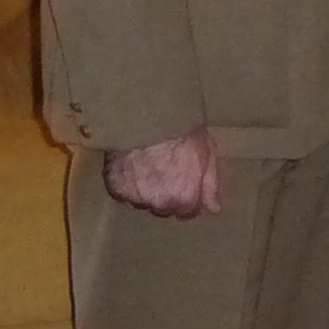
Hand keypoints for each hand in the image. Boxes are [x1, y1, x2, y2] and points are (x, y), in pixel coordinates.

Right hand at [103, 129, 219, 218]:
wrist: (149, 115)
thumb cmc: (182, 131)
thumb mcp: (207, 154)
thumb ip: (211, 185)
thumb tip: (213, 209)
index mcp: (184, 199)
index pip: (186, 213)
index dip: (186, 196)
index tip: (183, 181)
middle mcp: (159, 204)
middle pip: (163, 208)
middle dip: (164, 194)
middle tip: (163, 169)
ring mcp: (135, 197)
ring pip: (141, 201)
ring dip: (143, 189)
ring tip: (145, 165)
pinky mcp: (115, 187)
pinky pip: (121, 191)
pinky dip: (124, 182)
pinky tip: (129, 164)